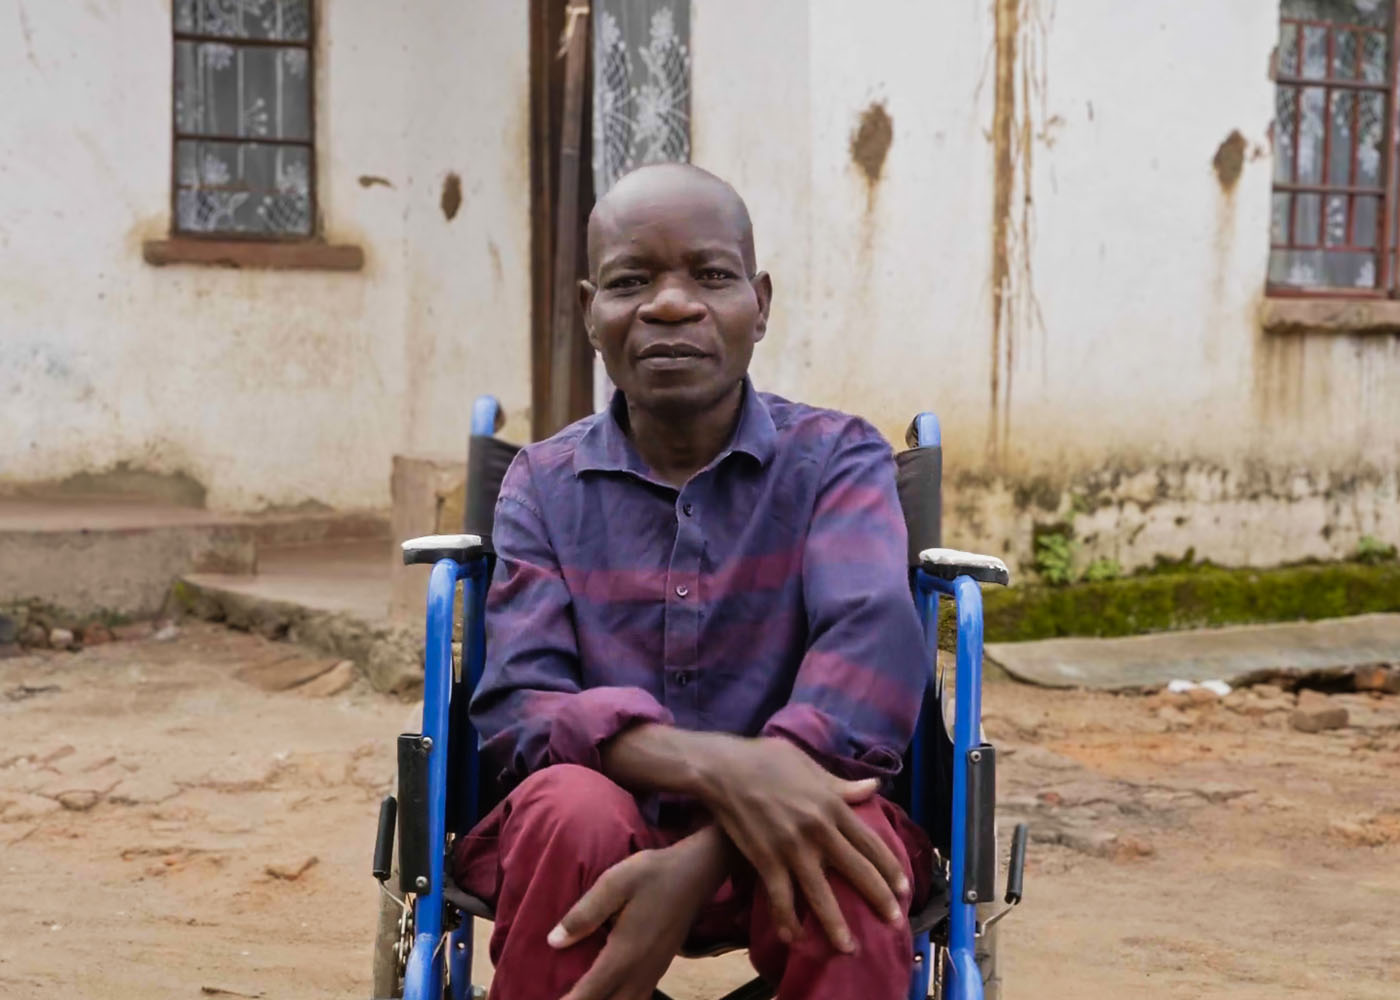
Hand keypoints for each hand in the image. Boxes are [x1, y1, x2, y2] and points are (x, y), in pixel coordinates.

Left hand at [549, 828, 727, 999]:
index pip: (591, 992)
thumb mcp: (614, 883)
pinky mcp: (659, 968)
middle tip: (563, 997)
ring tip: (583, 996)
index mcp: (625, 953)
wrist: (695, 872)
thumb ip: (585, 913)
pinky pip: (637, 998)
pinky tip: (606, 992)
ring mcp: (653, 972)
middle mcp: (640, 971)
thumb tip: (554, 941)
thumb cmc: (653, 874)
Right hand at [695, 737, 907, 952]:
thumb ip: (841, 785)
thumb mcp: (810, 766)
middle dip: (879, 899)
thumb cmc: (765, 759)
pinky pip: (781, 898)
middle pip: (857, 871)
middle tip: (894, 921)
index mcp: (832, 805)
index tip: (904, 887)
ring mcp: (792, 849)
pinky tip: (794, 938)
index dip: (890, 868)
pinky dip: (787, 920)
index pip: (870, 842)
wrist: (723, 769)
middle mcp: (819, 830)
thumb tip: (873, 787)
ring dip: (836, 925)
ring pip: (821, 894)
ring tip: (849, 948)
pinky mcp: (766, 861)